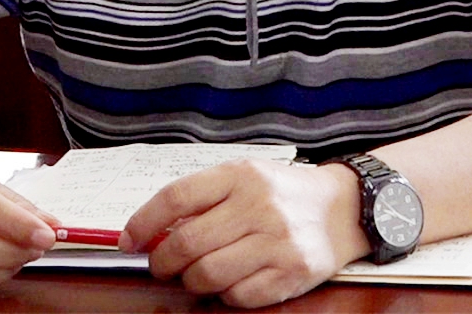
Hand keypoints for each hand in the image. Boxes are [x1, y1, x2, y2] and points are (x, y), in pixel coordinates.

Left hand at [120, 159, 368, 307]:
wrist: (342, 208)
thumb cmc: (282, 193)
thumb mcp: (244, 176)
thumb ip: (203, 197)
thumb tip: (153, 231)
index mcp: (240, 174)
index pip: (176, 198)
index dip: (144, 222)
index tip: (129, 241)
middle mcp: (258, 205)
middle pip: (186, 243)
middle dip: (162, 262)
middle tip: (161, 266)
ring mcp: (276, 241)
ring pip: (207, 275)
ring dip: (192, 282)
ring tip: (197, 274)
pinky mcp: (292, 272)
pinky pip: (238, 297)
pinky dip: (226, 294)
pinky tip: (232, 281)